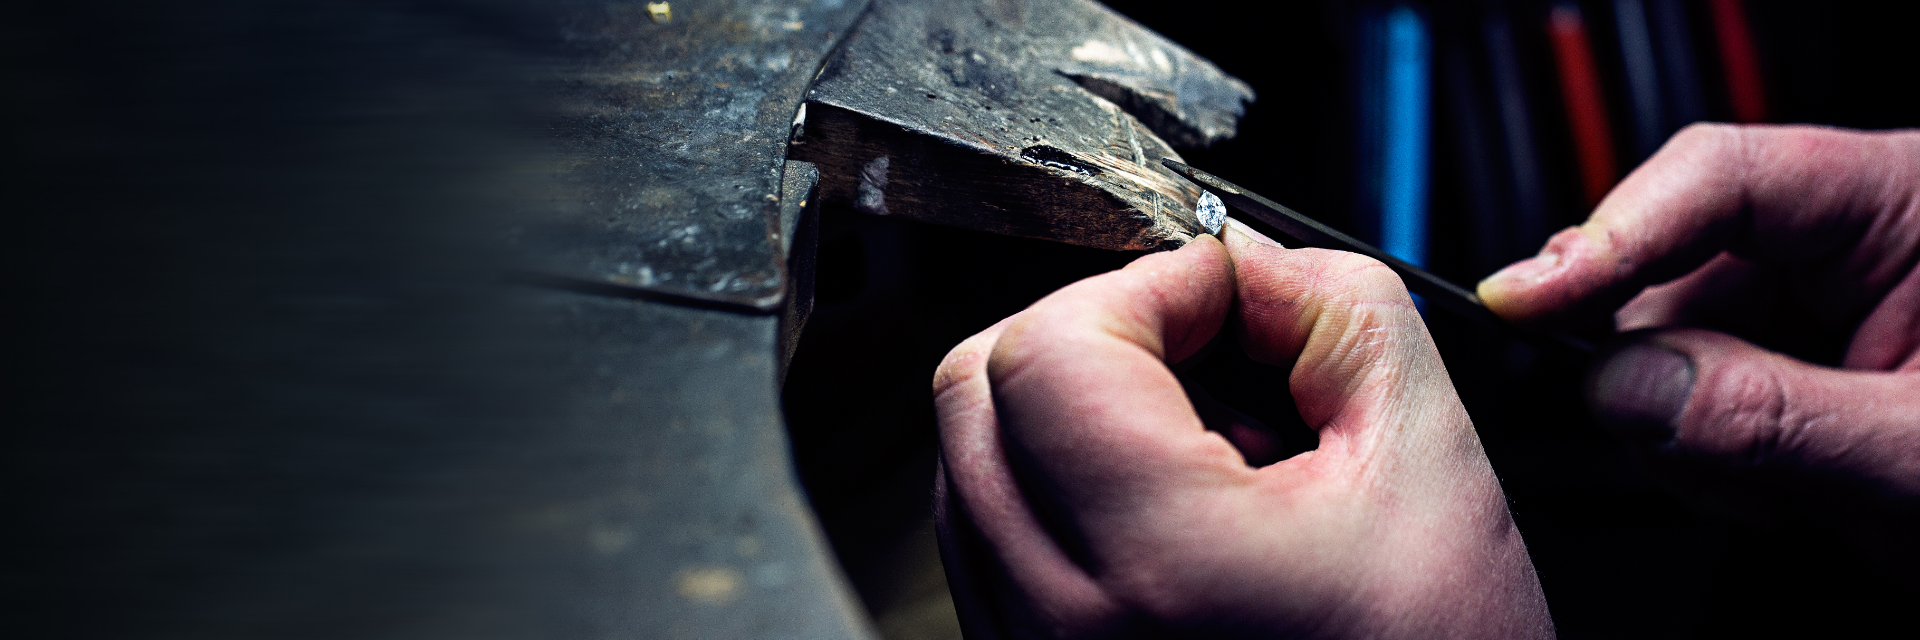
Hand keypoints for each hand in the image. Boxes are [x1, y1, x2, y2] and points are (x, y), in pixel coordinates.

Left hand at [932, 224, 1551, 638]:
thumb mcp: (1431, 465)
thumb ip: (1341, 314)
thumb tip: (1248, 259)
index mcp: (1160, 562)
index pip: (1052, 348)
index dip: (1146, 284)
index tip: (1223, 293)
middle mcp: (1061, 621)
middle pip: (978, 387)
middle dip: (1096, 331)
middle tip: (1204, 348)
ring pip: (969, 455)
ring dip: (1072, 406)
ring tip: (1204, 445)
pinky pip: (986, 531)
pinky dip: (1058, 482)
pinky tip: (1172, 508)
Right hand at [1478, 124, 1919, 495]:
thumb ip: (1777, 418)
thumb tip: (1628, 387)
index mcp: (1905, 204)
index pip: (1722, 178)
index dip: (1614, 232)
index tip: (1530, 296)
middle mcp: (1853, 240)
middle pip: (1678, 270)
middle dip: (1658, 370)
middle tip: (1689, 452)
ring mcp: (1817, 307)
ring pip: (1669, 345)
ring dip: (1687, 431)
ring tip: (1778, 494)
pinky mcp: (1791, 369)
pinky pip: (1690, 397)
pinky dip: (1704, 457)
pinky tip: (1772, 491)